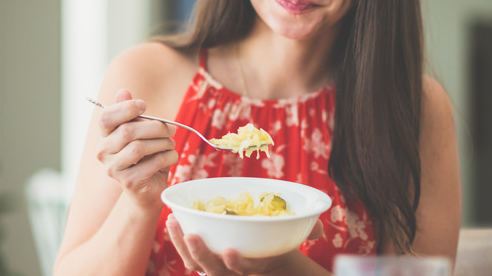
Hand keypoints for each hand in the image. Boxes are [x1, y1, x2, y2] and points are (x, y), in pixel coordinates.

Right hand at [96, 89, 178, 207]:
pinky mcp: (129, 182)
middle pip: (127, 131)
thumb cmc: (146, 157)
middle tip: (171, 128)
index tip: (144, 105)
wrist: (148, 190)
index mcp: (105, 137)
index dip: (125, 108)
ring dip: (163, 143)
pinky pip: (152, 163)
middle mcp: (103, 153)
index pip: (106, 118)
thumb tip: (123, 91)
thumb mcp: (141, 133)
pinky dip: (168, 157)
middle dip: (155, 127)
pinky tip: (171, 157)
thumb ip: (131, 114)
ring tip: (171, 144)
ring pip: (140, 147)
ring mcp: (114, 169)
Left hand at [166, 214, 323, 274]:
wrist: (269, 264)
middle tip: (193, 235)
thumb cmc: (280, 248)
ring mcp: (217, 270)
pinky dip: (179, 241)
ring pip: (196, 264)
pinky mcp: (206, 261)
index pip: (244, 271)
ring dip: (183, 245)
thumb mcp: (294, 243)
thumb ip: (307, 233)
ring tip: (174, 223)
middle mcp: (232, 273)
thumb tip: (319, 229)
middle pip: (213, 270)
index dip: (238, 264)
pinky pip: (188, 256)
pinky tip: (172, 222)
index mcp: (254, 268)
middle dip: (202, 254)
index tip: (230, 251)